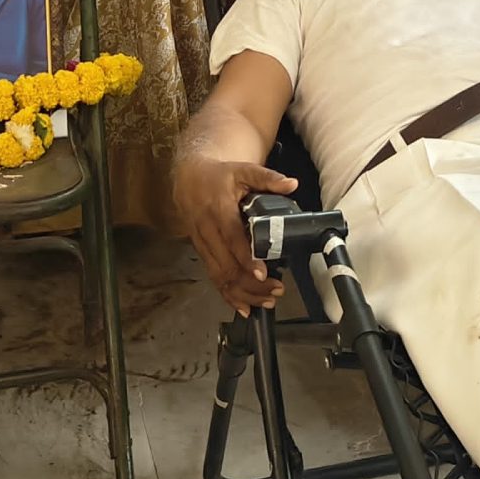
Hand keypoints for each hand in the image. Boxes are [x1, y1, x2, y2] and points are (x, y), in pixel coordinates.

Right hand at [177, 157, 299, 312]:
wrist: (187, 179)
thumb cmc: (219, 176)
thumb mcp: (243, 170)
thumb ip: (267, 178)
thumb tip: (292, 184)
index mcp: (218, 210)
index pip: (231, 238)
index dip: (246, 257)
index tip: (262, 273)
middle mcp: (207, 231)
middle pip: (226, 265)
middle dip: (251, 283)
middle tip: (276, 290)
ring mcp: (202, 245)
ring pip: (219, 276)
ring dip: (243, 293)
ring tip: (268, 301)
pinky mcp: (201, 253)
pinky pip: (213, 278)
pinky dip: (228, 295)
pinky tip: (245, 308)